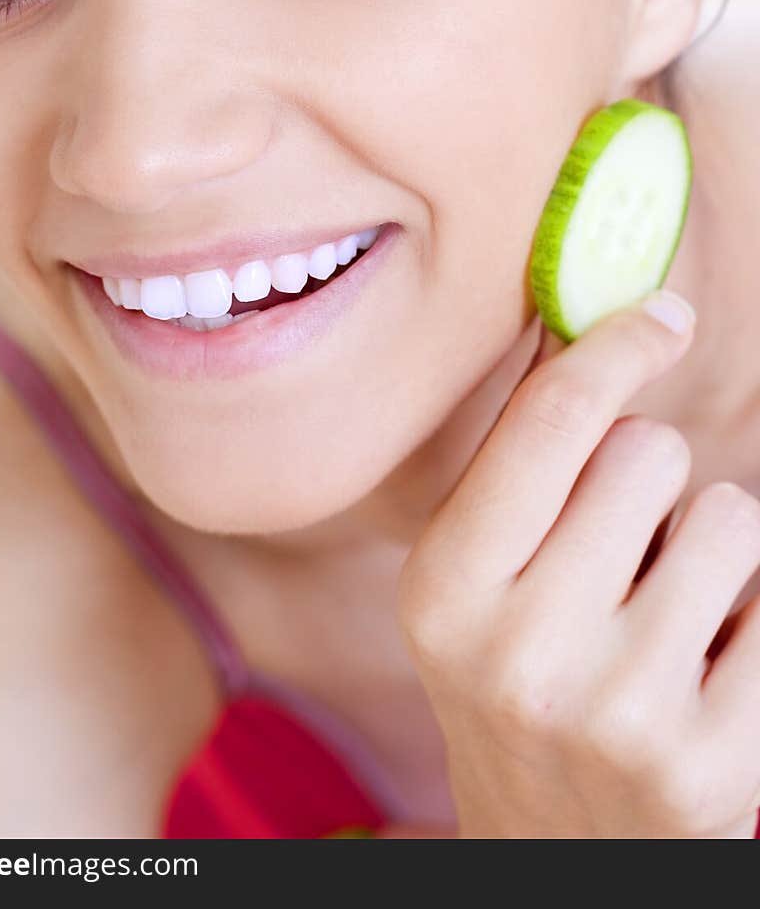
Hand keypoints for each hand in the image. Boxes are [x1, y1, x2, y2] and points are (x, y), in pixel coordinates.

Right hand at [395, 298, 759, 837]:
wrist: (553, 858)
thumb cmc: (515, 681)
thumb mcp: (475, 580)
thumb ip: (522, 456)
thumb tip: (582, 317)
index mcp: (444, 591)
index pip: (553, 421)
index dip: (617, 346)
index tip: (662, 317)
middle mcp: (521, 653)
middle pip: (652, 452)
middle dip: (652, 480)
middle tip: (622, 551)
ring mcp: (621, 714)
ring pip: (730, 519)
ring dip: (711, 550)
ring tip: (662, 622)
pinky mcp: (711, 765)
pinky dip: (756, 616)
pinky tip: (708, 674)